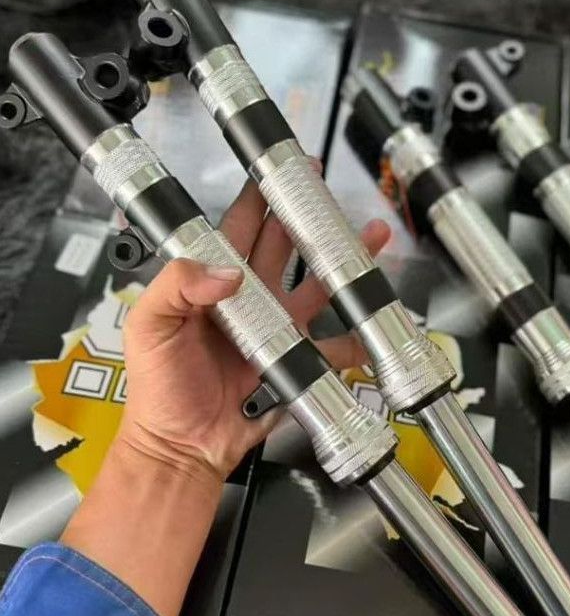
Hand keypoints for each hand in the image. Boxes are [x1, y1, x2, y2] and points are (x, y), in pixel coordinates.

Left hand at [119, 181, 390, 481]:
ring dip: (343, 267)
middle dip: (305, 218)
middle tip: (326, 193)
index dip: (256, 198)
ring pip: (318, 288)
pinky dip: (355, 342)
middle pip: (284, 248)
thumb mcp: (150, 327)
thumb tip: (227, 271)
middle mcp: (250, 300)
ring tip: (370, 240)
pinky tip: (374, 330)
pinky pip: (332, 348)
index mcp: (213, 284)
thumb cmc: (159, 386)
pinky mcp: (295, 361)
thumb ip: (177, 287)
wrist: (182, 444)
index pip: (238, 229)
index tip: (275, 170)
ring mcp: (277, 330)